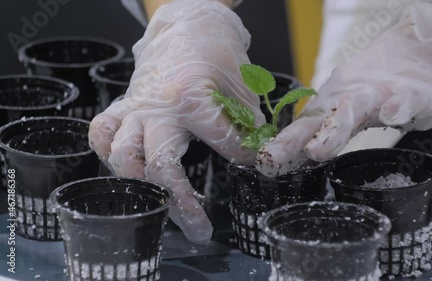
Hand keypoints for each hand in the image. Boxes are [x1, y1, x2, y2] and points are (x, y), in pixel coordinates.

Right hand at [89, 0, 264, 243]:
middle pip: (160, 165)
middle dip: (181, 202)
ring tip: (161, 201)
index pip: (224, 145)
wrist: (188, 24)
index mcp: (193, 98)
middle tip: (199, 228)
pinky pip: (102, 131)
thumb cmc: (217, 52)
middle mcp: (159, 107)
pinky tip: (127, 169)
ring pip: (123, 155)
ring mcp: (137, 107)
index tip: (253, 163)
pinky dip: (107, 152)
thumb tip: (253, 155)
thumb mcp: (242, 86)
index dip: (244, 157)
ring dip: (140, 184)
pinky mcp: (125, 104)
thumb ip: (246, 123)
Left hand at [256, 2, 431, 177]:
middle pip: (320, 119)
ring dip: (335, 129)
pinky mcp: (413, 94)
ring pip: (356, 109)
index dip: (285, 145)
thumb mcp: (349, 116)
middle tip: (274, 156)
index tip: (263, 163)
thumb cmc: (380, 94)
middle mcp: (351, 98)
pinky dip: (399, 106)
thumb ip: (327, 134)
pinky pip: (406, 100)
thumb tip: (297, 156)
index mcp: (335, 107)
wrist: (424, 60)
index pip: (305, 128)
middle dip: (295, 139)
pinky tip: (392, 113)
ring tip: (318, 150)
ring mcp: (381, 94)